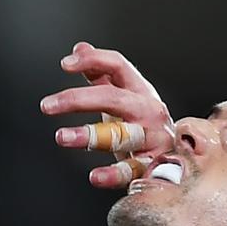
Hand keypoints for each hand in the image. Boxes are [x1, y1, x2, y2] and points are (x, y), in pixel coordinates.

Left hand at [40, 42, 175, 188]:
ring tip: (62, 136)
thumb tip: (79, 48)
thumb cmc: (143, 125)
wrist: (179, 160)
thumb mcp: (124, 97)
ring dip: (89, 135)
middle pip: (114, 98)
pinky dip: (113, 175)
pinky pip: (132, 170)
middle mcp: (149, 111)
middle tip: (47, 106)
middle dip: (78, 99)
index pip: (118, 66)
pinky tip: (94, 177)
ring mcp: (153, 139)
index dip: (93, 60)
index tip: (64, 65)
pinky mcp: (153, 167)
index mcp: (140, 91)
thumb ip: (101, 74)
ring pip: (122, 134)